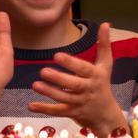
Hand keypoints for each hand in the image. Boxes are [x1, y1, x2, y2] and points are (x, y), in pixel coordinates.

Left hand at [28, 22, 122, 136]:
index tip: (57, 55)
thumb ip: (104, 45)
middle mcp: (88, 89)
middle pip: (73, 85)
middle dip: (59, 79)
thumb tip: (106, 23)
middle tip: (43, 71)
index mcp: (95, 76)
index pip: (83, 69)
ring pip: (63, 98)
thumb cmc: (102, 84)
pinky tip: (31, 105)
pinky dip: (44, 109)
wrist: (106, 114)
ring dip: (49, 92)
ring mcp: (79, 103)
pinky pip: (57, 111)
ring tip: (35, 85)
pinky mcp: (71, 113)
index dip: (71, 63)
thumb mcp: (105, 65)